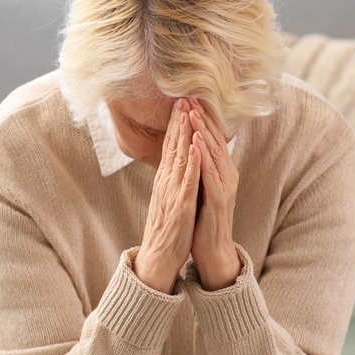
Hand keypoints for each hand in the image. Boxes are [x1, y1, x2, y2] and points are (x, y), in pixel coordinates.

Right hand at [134, 99, 201, 292]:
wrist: (159, 257)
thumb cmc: (169, 229)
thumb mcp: (172, 199)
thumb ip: (176, 180)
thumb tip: (182, 163)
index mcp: (165, 181)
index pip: (170, 147)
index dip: (175, 125)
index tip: (180, 103)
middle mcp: (166, 183)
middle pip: (172, 147)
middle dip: (178, 122)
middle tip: (182, 97)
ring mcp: (172, 194)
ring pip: (178, 160)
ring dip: (183, 136)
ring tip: (187, 114)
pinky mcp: (180, 207)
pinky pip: (187, 182)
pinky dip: (192, 164)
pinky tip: (196, 148)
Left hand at [187, 99, 241, 290]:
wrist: (213, 250)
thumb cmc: (205, 219)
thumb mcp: (202, 188)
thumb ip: (201, 168)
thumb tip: (193, 147)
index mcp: (222, 170)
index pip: (212, 138)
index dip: (202, 117)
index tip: (189, 97)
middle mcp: (227, 174)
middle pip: (214, 139)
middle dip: (202, 116)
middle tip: (190, 94)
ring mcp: (225, 186)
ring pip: (214, 152)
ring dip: (203, 129)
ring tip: (192, 110)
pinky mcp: (219, 199)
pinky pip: (210, 173)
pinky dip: (204, 155)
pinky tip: (197, 140)